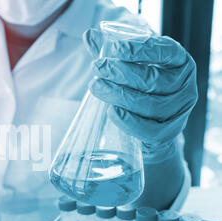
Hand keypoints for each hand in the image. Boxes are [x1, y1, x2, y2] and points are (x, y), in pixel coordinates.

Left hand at [83, 28, 197, 161]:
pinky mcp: (168, 133)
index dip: (140, 50)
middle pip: (152, 80)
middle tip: (97, 67)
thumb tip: (89, 36)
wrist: (151, 125)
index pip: (164, 51)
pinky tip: (111, 111)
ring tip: (96, 87)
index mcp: (178, 62)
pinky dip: (128, 121)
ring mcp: (179, 111)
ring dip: (119, 95)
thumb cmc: (142, 88)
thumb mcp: (130, 67)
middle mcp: (184, 85)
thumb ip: (111, 53)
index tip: (114, 48)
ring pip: (149, 104)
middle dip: (121, 73)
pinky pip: (149, 130)